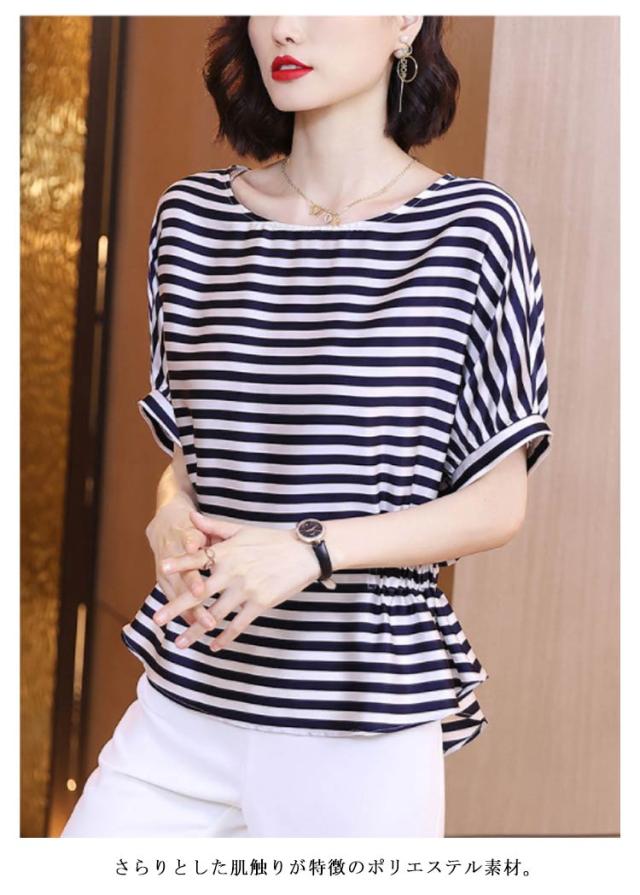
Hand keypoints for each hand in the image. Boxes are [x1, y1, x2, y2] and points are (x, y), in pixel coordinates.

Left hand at [152, 511, 322, 651]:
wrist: (304, 553)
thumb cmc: (271, 539)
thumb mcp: (242, 530)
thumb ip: (214, 527)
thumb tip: (191, 517)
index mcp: (227, 552)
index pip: (198, 558)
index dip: (180, 563)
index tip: (162, 569)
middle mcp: (233, 572)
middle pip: (200, 593)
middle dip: (177, 607)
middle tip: (157, 619)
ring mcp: (246, 589)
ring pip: (216, 614)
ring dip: (196, 630)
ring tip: (179, 643)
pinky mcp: (260, 603)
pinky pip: (239, 624)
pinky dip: (225, 637)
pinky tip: (214, 646)